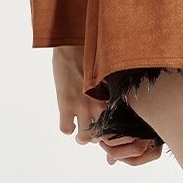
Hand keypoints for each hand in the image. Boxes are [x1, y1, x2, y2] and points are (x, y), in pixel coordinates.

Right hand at [53, 46, 163, 165]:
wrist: (74, 44)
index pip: (117, 127)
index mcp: (111, 99)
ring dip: (81, 137)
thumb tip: (117, 98)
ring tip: (78, 132)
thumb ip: (113, 90)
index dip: (113, 133)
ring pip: (84, 138)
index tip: (109, 131)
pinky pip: (66, 129)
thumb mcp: (109, 74)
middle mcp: (99, 106)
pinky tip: (67, 121)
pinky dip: (67, 128)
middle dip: (97, 137)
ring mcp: (82, 107)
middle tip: (92, 131)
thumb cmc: (94, 56)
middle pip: (102, 136)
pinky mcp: (65, 104)